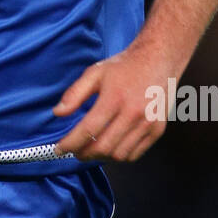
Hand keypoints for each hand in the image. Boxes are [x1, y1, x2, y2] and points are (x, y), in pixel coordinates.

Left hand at [53, 43, 175, 161]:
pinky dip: (119, 157)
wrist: (159, 59)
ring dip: (101, 157)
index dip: (70, 143)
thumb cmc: (124, 66)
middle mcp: (133, 113)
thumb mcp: (94, 73)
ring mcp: (148, 124)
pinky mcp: (158, 130)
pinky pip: (135, 155)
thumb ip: (74, 94)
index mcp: (115, 98)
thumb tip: (58, 113)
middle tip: (74, 151)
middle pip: (103, 147)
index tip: (59, 149)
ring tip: (91, 150)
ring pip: (119, 155)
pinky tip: (110, 148)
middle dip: (83, 154)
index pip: (88, 130)